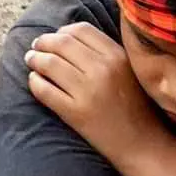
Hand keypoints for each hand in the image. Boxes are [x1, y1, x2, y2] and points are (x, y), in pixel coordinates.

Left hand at [25, 20, 175, 175]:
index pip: (81, 30)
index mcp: (118, 55)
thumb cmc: (137, 107)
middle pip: (62, 43)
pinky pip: (44, 90)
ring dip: (34, 59)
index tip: (55, 37)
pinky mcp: (76, 113)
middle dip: (43, 42)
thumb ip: (107, 52)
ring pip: (49, 63)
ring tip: (31, 60)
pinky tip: (35, 81)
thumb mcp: (131, 70)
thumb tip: (69, 35)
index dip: (62, 31)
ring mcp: (88, 91)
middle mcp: (103, 70)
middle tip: (35, 46)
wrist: (144, 145)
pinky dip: (34, 82)